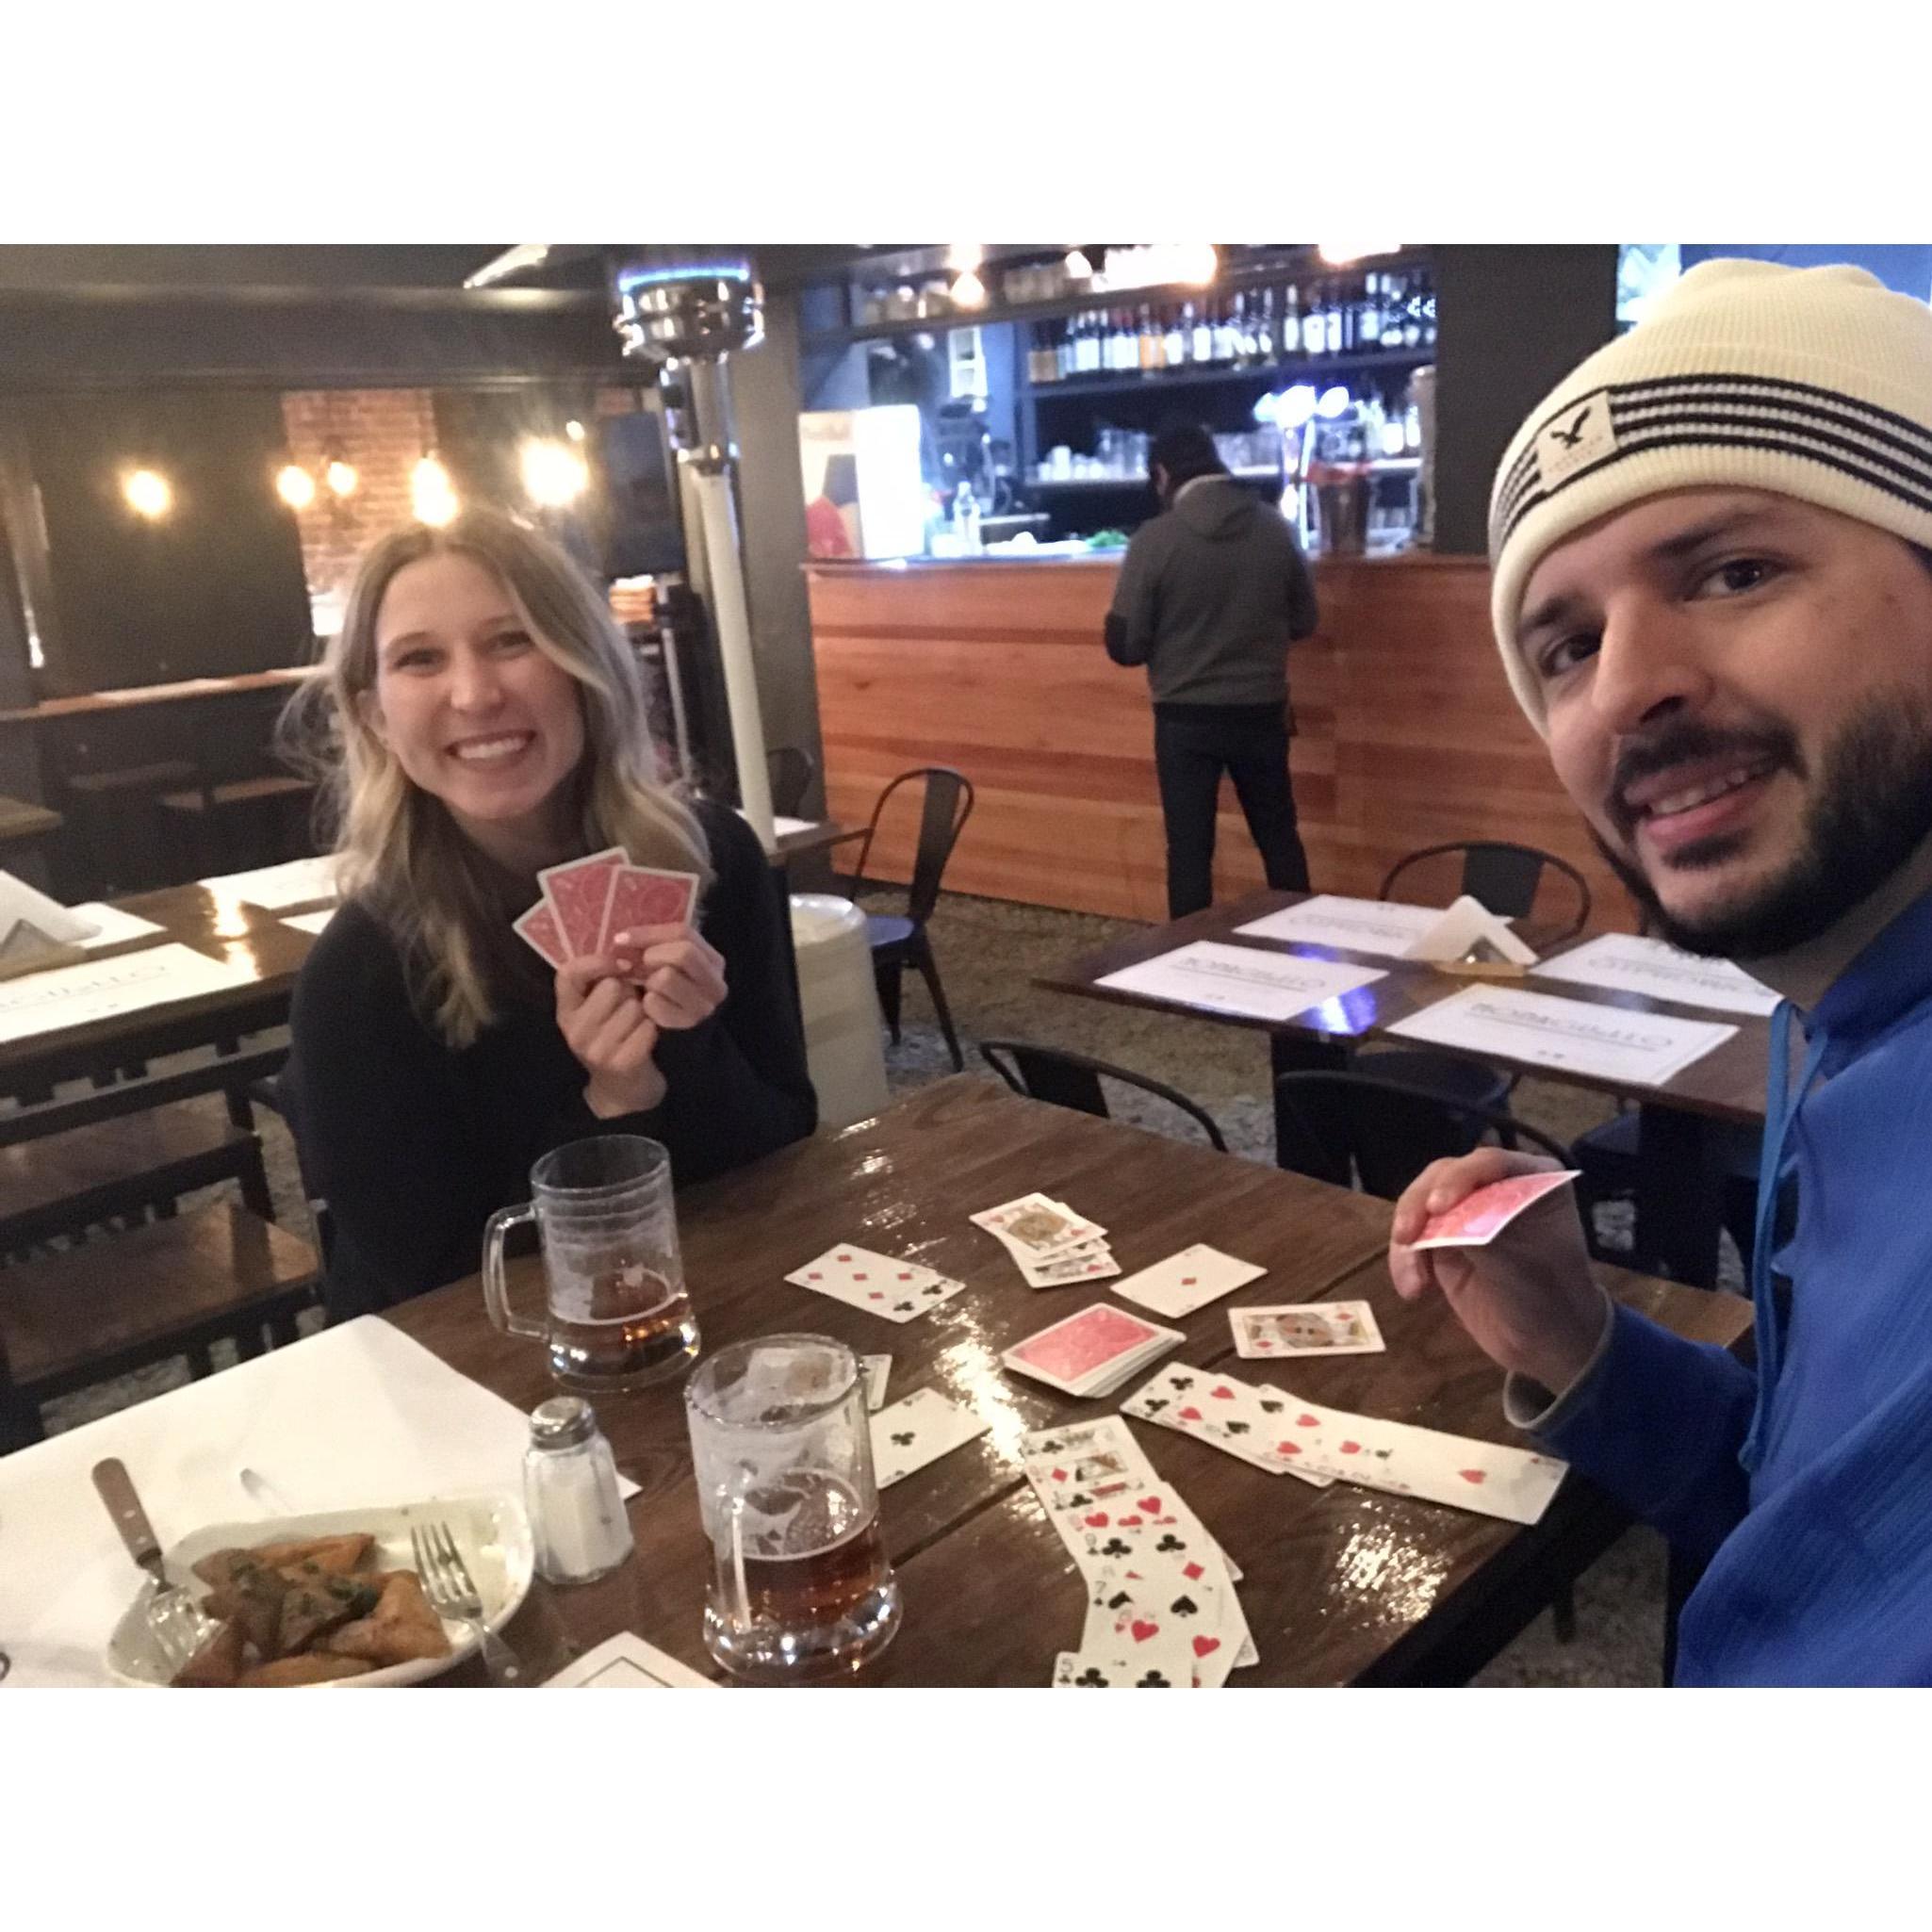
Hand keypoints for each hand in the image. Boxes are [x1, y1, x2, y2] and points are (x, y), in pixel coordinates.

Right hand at [556, 954, 666, 1118]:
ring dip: (645, 1011)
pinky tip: (649, 1038)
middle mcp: (574, 1031)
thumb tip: (625, 946)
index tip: (620, 964)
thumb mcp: (598, 1009)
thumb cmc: (615, 1037)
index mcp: (566, 1011)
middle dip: (629, 991)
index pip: (568, 973)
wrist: (624, 1090)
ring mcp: (596, 1049)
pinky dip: (654, 1029)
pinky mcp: (621, 1063)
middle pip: (610, 987)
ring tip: (640, 1023)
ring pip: (633, 1007)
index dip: (596, 961)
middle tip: (632, 1005)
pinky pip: (647, 1027)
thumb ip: (601, 980)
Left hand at [608, 921, 727, 1032]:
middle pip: (683, 953)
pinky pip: (656, 1003)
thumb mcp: (668, 966)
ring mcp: (705, 1006)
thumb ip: (655, 947)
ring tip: (647, 989)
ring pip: (667, 977)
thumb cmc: (667, 996)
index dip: (649, 933)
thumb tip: (622, 939)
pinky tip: (647, 1007)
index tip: (620, 939)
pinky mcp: (688, 1025)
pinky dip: (646, 1003)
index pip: (684, 933)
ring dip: (649, 981)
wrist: (677, 1042)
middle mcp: (716, 983)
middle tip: (638, 967)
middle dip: (653, 957)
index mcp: (713, 961)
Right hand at [1388, 1147, 1608, 1394]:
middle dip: (1420, 1205)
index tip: (1438, 1208)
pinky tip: (1413, 1291)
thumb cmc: (1549, 1296)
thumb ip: (1480, 1228)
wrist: (1545, 1346)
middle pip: (1444, 1176)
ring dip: (1409, 1238)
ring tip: (1414, 1281)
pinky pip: (1413, 1238)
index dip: (1458, 1180)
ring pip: (1420, 1204)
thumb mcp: (1521, 1260)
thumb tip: (1437, 1213)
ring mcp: (1466, 1213)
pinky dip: (1406, 1260)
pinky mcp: (1443, 1241)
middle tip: (1406, 1235)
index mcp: (1532, 1179)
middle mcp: (1495, 1187)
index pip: (1488, 1163)